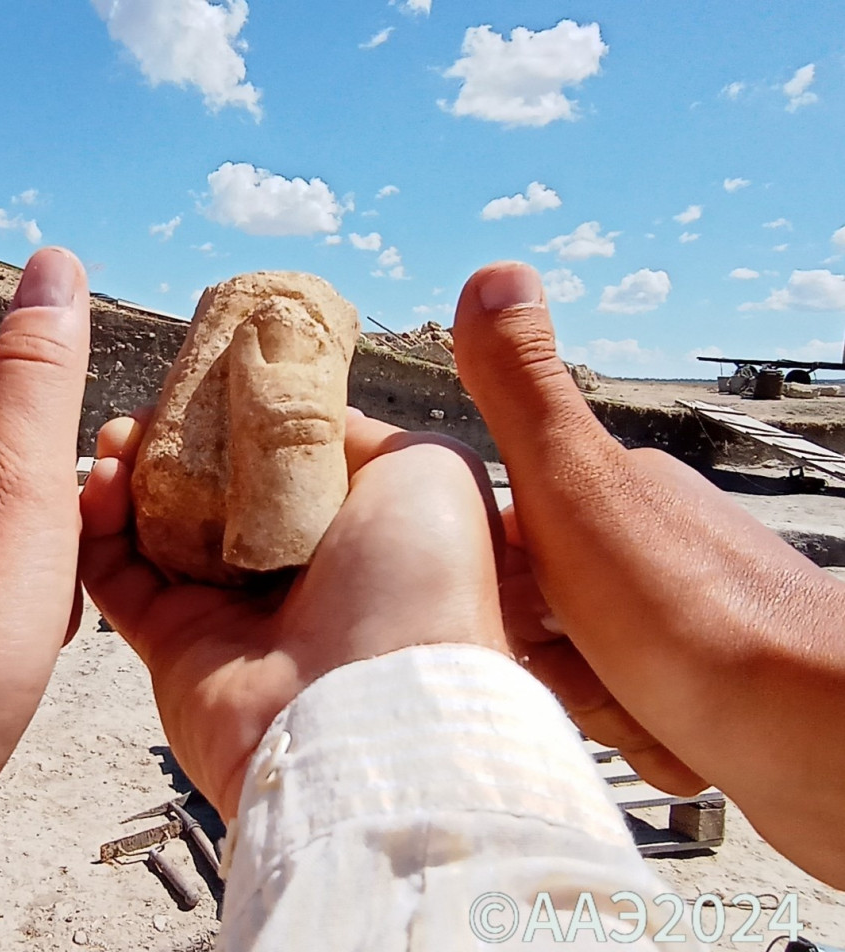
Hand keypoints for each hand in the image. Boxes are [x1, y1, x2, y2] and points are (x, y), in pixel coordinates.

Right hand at [79, 411, 507, 821]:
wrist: (371, 708)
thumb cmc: (418, 584)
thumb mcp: (427, 469)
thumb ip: (361, 431)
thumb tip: (299, 414)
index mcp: (345, 529)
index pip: (274, 458)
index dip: (236, 413)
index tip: (205, 374)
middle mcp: (284, 569)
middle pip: (208, 487)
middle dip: (175, 436)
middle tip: (152, 403)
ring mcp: (225, 609)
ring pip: (155, 524)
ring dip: (130, 470)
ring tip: (118, 432)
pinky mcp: (171, 643)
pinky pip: (116, 575)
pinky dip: (96, 525)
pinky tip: (98, 479)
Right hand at [453, 261, 844, 885]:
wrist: (823, 734)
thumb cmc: (698, 619)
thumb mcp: (580, 490)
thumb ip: (525, 395)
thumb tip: (495, 274)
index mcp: (607, 490)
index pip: (498, 529)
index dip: (482, 579)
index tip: (500, 612)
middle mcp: (645, 543)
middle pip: (534, 607)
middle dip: (542, 655)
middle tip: (567, 671)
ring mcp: (679, 614)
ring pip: (582, 668)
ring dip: (592, 702)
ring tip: (624, 707)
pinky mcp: (706, 684)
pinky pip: (634, 714)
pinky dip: (639, 734)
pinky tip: (663, 735)